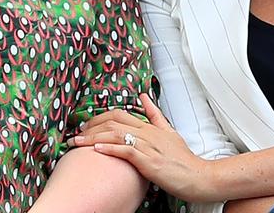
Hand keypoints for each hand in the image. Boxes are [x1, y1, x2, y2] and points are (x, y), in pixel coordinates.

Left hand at [71, 94, 217, 201]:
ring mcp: (148, 146)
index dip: (99, 118)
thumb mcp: (170, 132)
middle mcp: (148, 133)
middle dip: (91, 127)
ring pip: (116, 134)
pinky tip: (97, 149)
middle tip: (76, 134)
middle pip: (114, 121)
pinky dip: (110, 148)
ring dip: (93, 138)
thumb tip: (144, 97)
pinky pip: (126, 150)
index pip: (120, 114)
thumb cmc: (183, 159)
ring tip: (77, 142)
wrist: (197, 176)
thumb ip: (155, 116)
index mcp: (151, 127)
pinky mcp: (149, 160)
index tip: (85, 125)